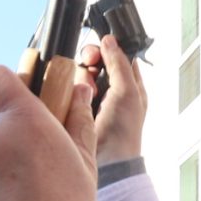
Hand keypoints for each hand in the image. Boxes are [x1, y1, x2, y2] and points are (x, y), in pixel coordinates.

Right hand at [82, 35, 147, 167]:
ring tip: (88, 89)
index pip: (118, 55)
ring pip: (81, 73)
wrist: (108, 160)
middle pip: (96, 61)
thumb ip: (119, 64)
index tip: (101, 48)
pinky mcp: (77, 107)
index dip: (108, 48)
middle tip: (90, 63)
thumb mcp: (128, 92)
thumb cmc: (125, 131)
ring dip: (83, 76)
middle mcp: (111, 89)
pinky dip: (72, 88)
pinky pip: (70, 88)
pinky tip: (78, 96)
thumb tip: (109, 40)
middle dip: (92, 60)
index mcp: (130, 84)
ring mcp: (93, 99)